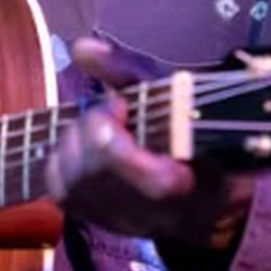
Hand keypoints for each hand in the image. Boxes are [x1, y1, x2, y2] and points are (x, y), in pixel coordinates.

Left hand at [45, 38, 245, 243]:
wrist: (209, 199)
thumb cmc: (193, 135)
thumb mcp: (170, 95)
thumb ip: (125, 70)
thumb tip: (81, 48)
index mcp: (174, 181)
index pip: (118, 162)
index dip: (105, 128)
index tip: (120, 105)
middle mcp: (145, 210)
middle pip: (88, 172)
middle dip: (87, 130)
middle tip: (106, 113)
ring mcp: (120, 221)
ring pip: (69, 184)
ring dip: (72, 144)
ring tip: (94, 128)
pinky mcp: (99, 222)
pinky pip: (61, 193)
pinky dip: (61, 162)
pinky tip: (79, 145)